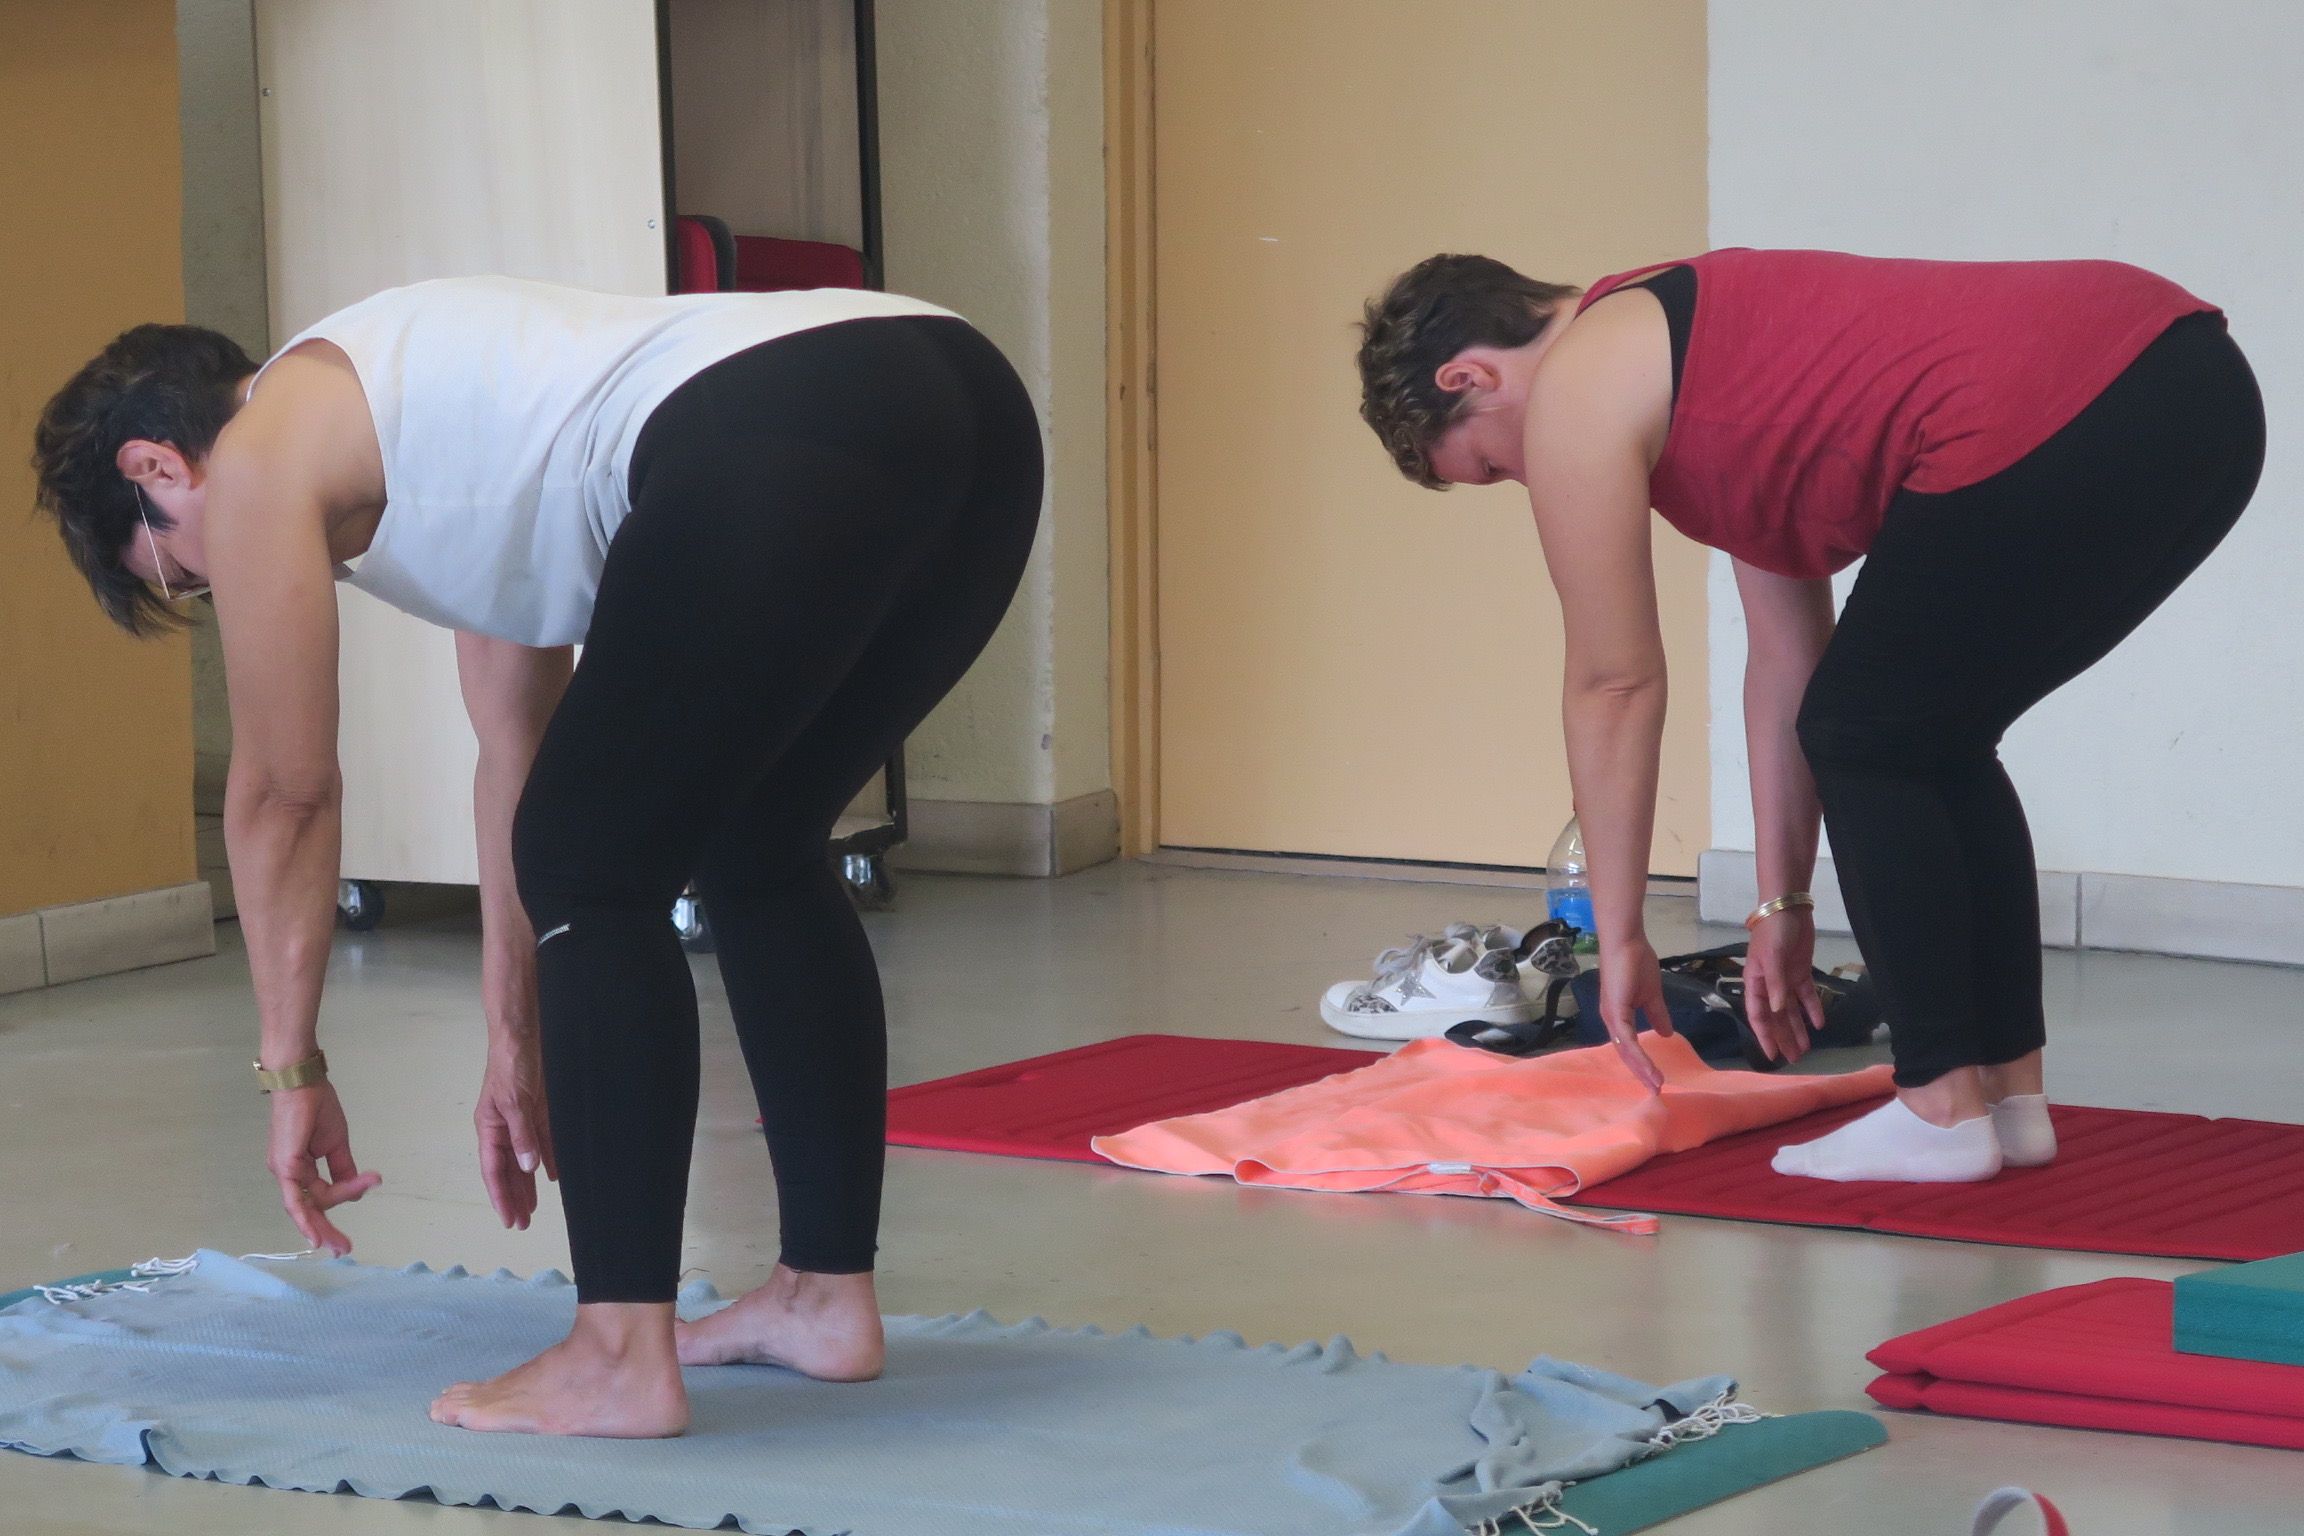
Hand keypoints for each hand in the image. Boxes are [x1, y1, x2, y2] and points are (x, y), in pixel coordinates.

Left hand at [266, 1080, 380, 1254]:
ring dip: (322, 1228)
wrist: (303, 1083)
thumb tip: (355, 1192)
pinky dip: (303, 1219)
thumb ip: (343, 1168)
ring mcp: (284, 1172)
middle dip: (327, 1231)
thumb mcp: (337, 1143)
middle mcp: (288, 1175)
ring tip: (338, 1245)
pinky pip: (294, 1199)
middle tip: (344, 1250)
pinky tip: (314, 1236)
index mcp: (300, 1169)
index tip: (371, 1184)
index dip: (346, 1195)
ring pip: (305, 1208)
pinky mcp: (284, 1167)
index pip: (324, 1193)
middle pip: (309, 1210)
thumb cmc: (317, 1106)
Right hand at [476, 1034, 557, 1229]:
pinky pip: (544, 1141)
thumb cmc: (511, 1064)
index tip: (510, 1220)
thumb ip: (522, 1134)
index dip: (501, 1197)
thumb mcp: (515, 1100)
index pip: (494, 1170)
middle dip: (515, 1196)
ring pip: (526, 1159)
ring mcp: (522, 1119)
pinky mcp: (540, 1109)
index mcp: (490, 1127)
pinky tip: (553, 1175)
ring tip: (535, 1208)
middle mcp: (504, 1127)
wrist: (524, 1032)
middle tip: (523, 1224)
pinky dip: (548, 1158)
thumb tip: (529, 1167)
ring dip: (530, 1183)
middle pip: (509, 1169)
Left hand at [1597, 935, 1671, 1093]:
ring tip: (1655, 1084)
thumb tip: (1666, 1034)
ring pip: (1625, 1050)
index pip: (1630, 1047)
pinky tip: (1648, 1067)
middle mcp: (1612, 1021)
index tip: (1656, 1079)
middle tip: (1656, 1090)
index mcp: (1619, 1017)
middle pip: (1626, 1054)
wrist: (1627, 942)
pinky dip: (1637, 1055)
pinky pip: (1626, 1039)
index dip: (1642, 1064)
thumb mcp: (1651, 995)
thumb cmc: (1636, 963)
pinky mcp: (1614, 1011)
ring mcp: (1611, 1016)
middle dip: (1641, 1073)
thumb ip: (1657, 1015)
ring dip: (1641, 1069)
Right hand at [1742, 909, 1823, 1064]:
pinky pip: (1806, 996)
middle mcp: (1770, 985)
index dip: (1765, 1035)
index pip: (1759, 1015)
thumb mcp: (1773, 957)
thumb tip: (1779, 1010)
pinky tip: (1820, 1024)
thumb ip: (1775, 984)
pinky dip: (1813, 1009)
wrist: (1788, 909)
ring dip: (1798, 1028)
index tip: (1772, 1055)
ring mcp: (1786, 979)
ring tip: (1805, 1049)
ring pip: (1792, 1010)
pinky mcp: (1801, 972)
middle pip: (1777, 1017)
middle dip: (1784, 1037)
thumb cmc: (1774, 932)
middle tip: (1793, 1059)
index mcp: (1756, 982)